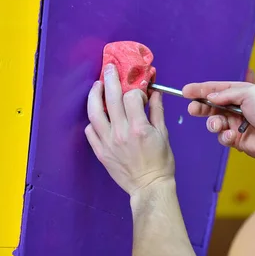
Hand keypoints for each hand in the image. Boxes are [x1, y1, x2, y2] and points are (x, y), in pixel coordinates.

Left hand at [85, 64, 174, 196]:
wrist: (149, 186)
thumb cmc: (161, 161)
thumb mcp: (164, 134)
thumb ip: (157, 111)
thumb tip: (154, 92)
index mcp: (138, 127)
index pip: (131, 98)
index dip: (136, 91)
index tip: (140, 93)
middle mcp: (120, 133)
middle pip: (110, 99)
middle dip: (110, 80)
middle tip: (109, 69)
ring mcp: (107, 142)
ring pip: (94, 113)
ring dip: (94, 96)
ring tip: (97, 86)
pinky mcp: (100, 152)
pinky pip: (90, 132)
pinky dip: (92, 120)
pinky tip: (97, 115)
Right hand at [182, 80, 254, 163]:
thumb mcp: (250, 93)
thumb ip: (228, 94)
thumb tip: (211, 97)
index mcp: (242, 93)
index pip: (217, 89)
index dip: (201, 89)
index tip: (186, 91)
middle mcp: (237, 107)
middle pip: (212, 105)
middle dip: (201, 106)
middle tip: (193, 109)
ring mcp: (236, 123)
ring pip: (214, 122)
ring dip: (213, 123)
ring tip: (217, 125)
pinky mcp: (235, 139)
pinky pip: (222, 136)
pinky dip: (225, 136)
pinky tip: (233, 136)